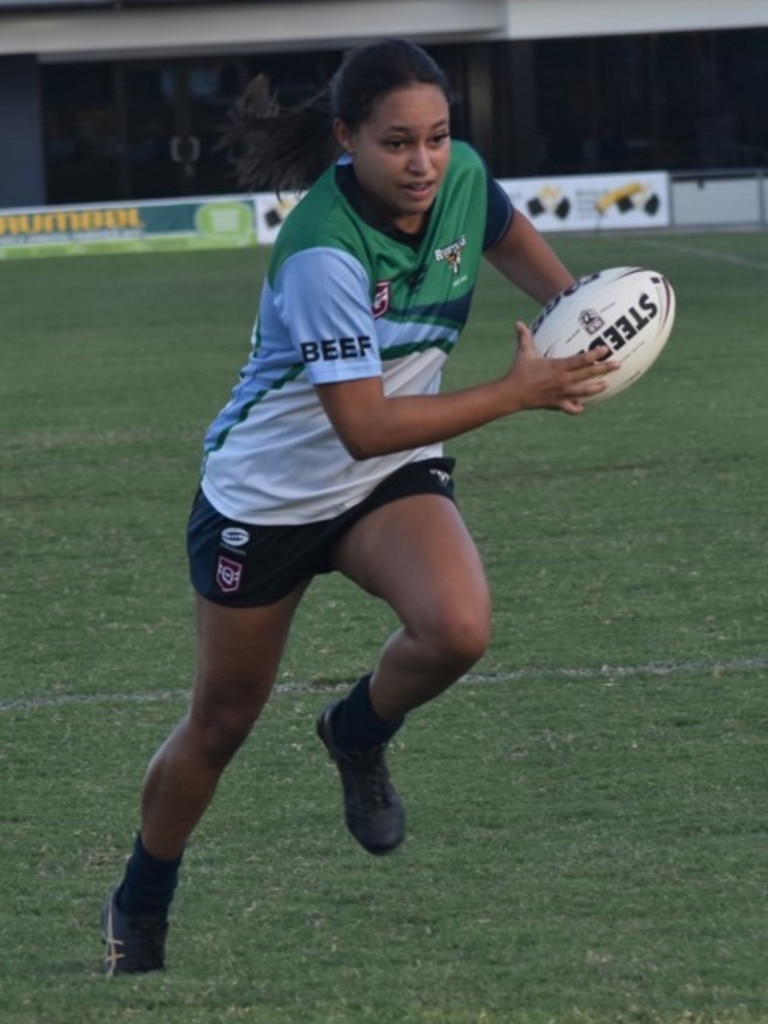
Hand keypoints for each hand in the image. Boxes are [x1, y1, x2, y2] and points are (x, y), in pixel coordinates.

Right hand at [502, 321, 619, 414]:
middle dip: (604, 369)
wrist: (512, 394)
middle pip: (588, 374)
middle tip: (618, 364)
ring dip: (596, 388)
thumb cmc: (518, 371)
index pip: (581, 360)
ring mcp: (561, 393)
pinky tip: (582, 405)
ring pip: (584, 392)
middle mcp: (563, 380)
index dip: (594, 354)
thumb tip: (517, 322)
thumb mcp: (523, 353)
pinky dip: (577, 407)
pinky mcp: (556, 403)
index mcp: (557, 366)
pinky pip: (571, 408)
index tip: (606, 349)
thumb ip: (524, 337)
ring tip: (606, 385)